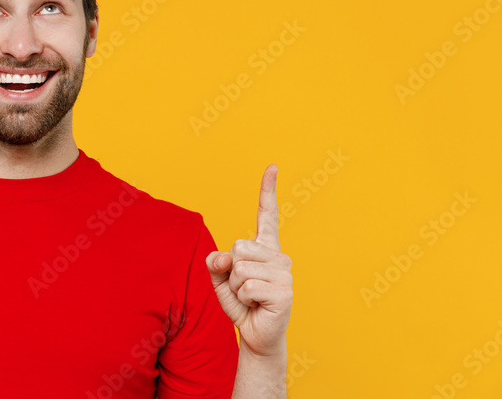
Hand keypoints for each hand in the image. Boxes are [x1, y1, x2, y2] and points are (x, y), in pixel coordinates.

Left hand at [206, 164, 291, 357]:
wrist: (256, 334)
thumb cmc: (241, 304)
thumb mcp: (221, 280)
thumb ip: (216, 263)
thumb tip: (222, 256)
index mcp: (265, 248)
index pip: (266, 215)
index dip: (267, 191)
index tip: (271, 167)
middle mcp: (279, 257)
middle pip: (237, 247)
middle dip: (230, 271)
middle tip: (244, 288)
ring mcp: (284, 274)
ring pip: (240, 268)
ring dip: (236, 288)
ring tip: (250, 298)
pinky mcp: (284, 292)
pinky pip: (247, 287)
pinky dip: (243, 299)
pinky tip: (257, 306)